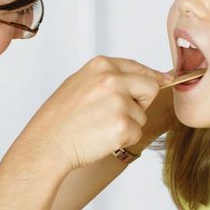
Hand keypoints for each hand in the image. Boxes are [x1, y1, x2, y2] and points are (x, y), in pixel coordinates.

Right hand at [21, 56, 171, 169]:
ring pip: (142, 115)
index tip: (163, 81)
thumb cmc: (61, 117)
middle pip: (150, 87)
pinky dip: (123, 139)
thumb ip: (110, 77)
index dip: (152, 77)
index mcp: (101, 65)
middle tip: (118, 113)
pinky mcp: (122, 126)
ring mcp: (118, 102)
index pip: (138, 67)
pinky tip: (101, 138)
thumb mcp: (81, 83)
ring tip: (99, 126)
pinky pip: (137, 133)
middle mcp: (112, 80)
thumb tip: (146, 76)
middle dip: (141, 101)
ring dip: (127, 124)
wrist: (46, 144)